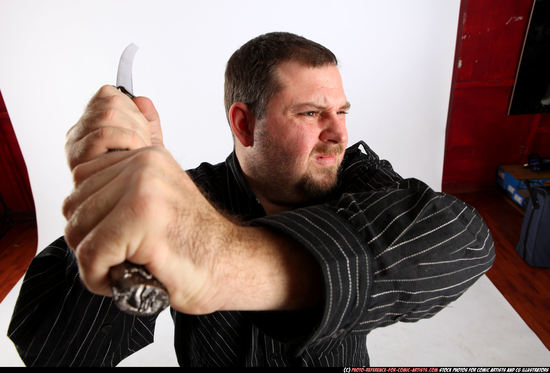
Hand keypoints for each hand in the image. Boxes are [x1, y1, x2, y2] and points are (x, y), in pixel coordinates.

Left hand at [62, 145, 230, 313]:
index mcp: (147, 157)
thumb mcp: (158, 200)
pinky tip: (119, 282)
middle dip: (86, 240)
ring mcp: (143, 191)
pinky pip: (91, 254)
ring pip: (78, 229)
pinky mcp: (141, 223)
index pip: (83, 178)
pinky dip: (96, 277)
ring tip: (118, 270)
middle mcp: (144, 165)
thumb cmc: (194, 244)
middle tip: (114, 260)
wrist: (232, 265)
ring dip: (91, 260)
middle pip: (74, 204)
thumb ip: (122, 191)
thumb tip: (74, 206)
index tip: (113, 238)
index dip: (89, 216)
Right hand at [65, 85, 162, 170]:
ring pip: (108, 115)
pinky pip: (103, 134)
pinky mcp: (78, 159)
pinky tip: (131, 155)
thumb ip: (146, 121)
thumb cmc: (137, 178)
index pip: (108, 94)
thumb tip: (142, 100)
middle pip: (110, 103)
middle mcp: (79, 133)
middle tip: (143, 144)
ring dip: (133, 132)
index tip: (142, 129)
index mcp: (92, 124)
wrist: (133, 207)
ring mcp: (76, 146)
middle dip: (136, 122)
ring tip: (137, 152)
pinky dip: (126, 141)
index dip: (132, 108)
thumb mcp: (148, 145)